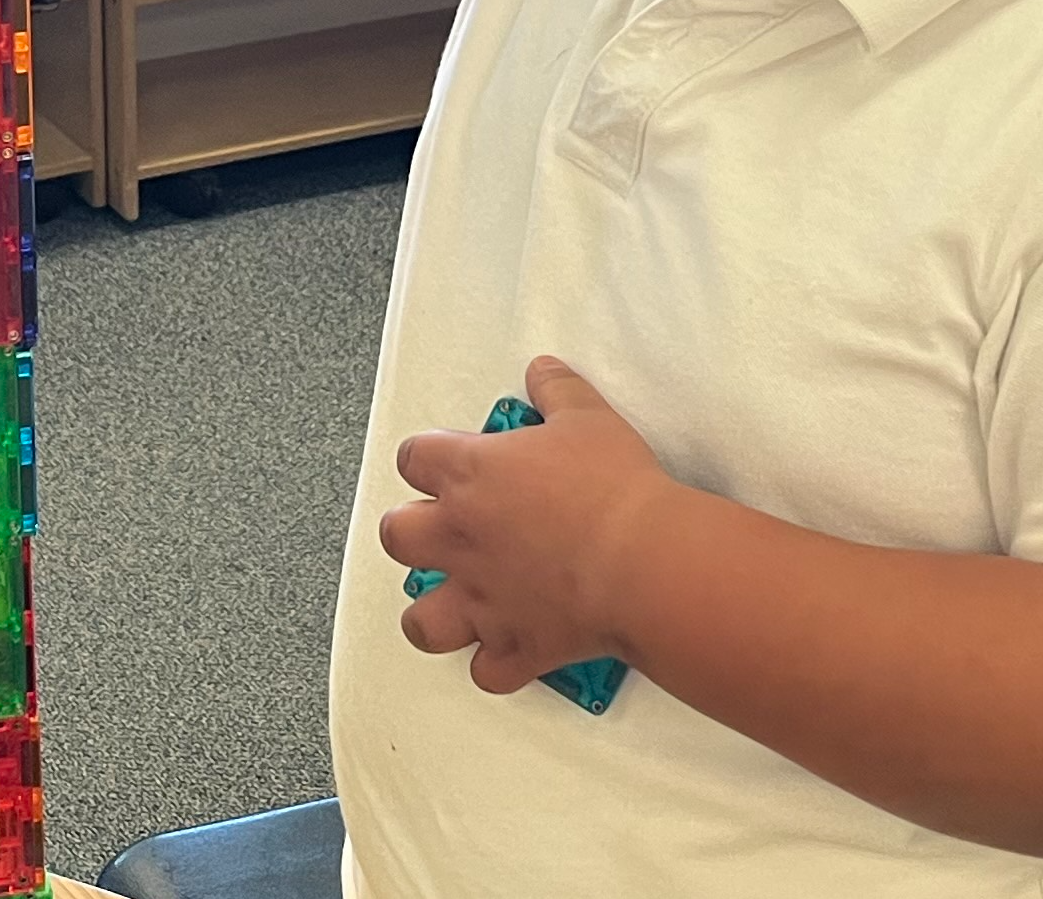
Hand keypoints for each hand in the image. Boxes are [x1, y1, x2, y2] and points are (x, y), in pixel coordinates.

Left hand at [378, 356, 679, 695]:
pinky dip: (495, 664)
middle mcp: (462, 539)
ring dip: (433, 613)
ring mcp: (483, 598)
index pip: (413, 457)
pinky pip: (486, 671)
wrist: (644, 560)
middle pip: (398, 536)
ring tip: (454, 602)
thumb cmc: (616, 490)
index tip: (445, 461)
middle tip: (442, 528)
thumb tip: (542, 372)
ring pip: (422, 619)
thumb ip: (556, 390)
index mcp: (470, 475)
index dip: (426, 458)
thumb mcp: (587, 416)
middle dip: (412, 532)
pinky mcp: (515, 645)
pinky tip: (509, 650)